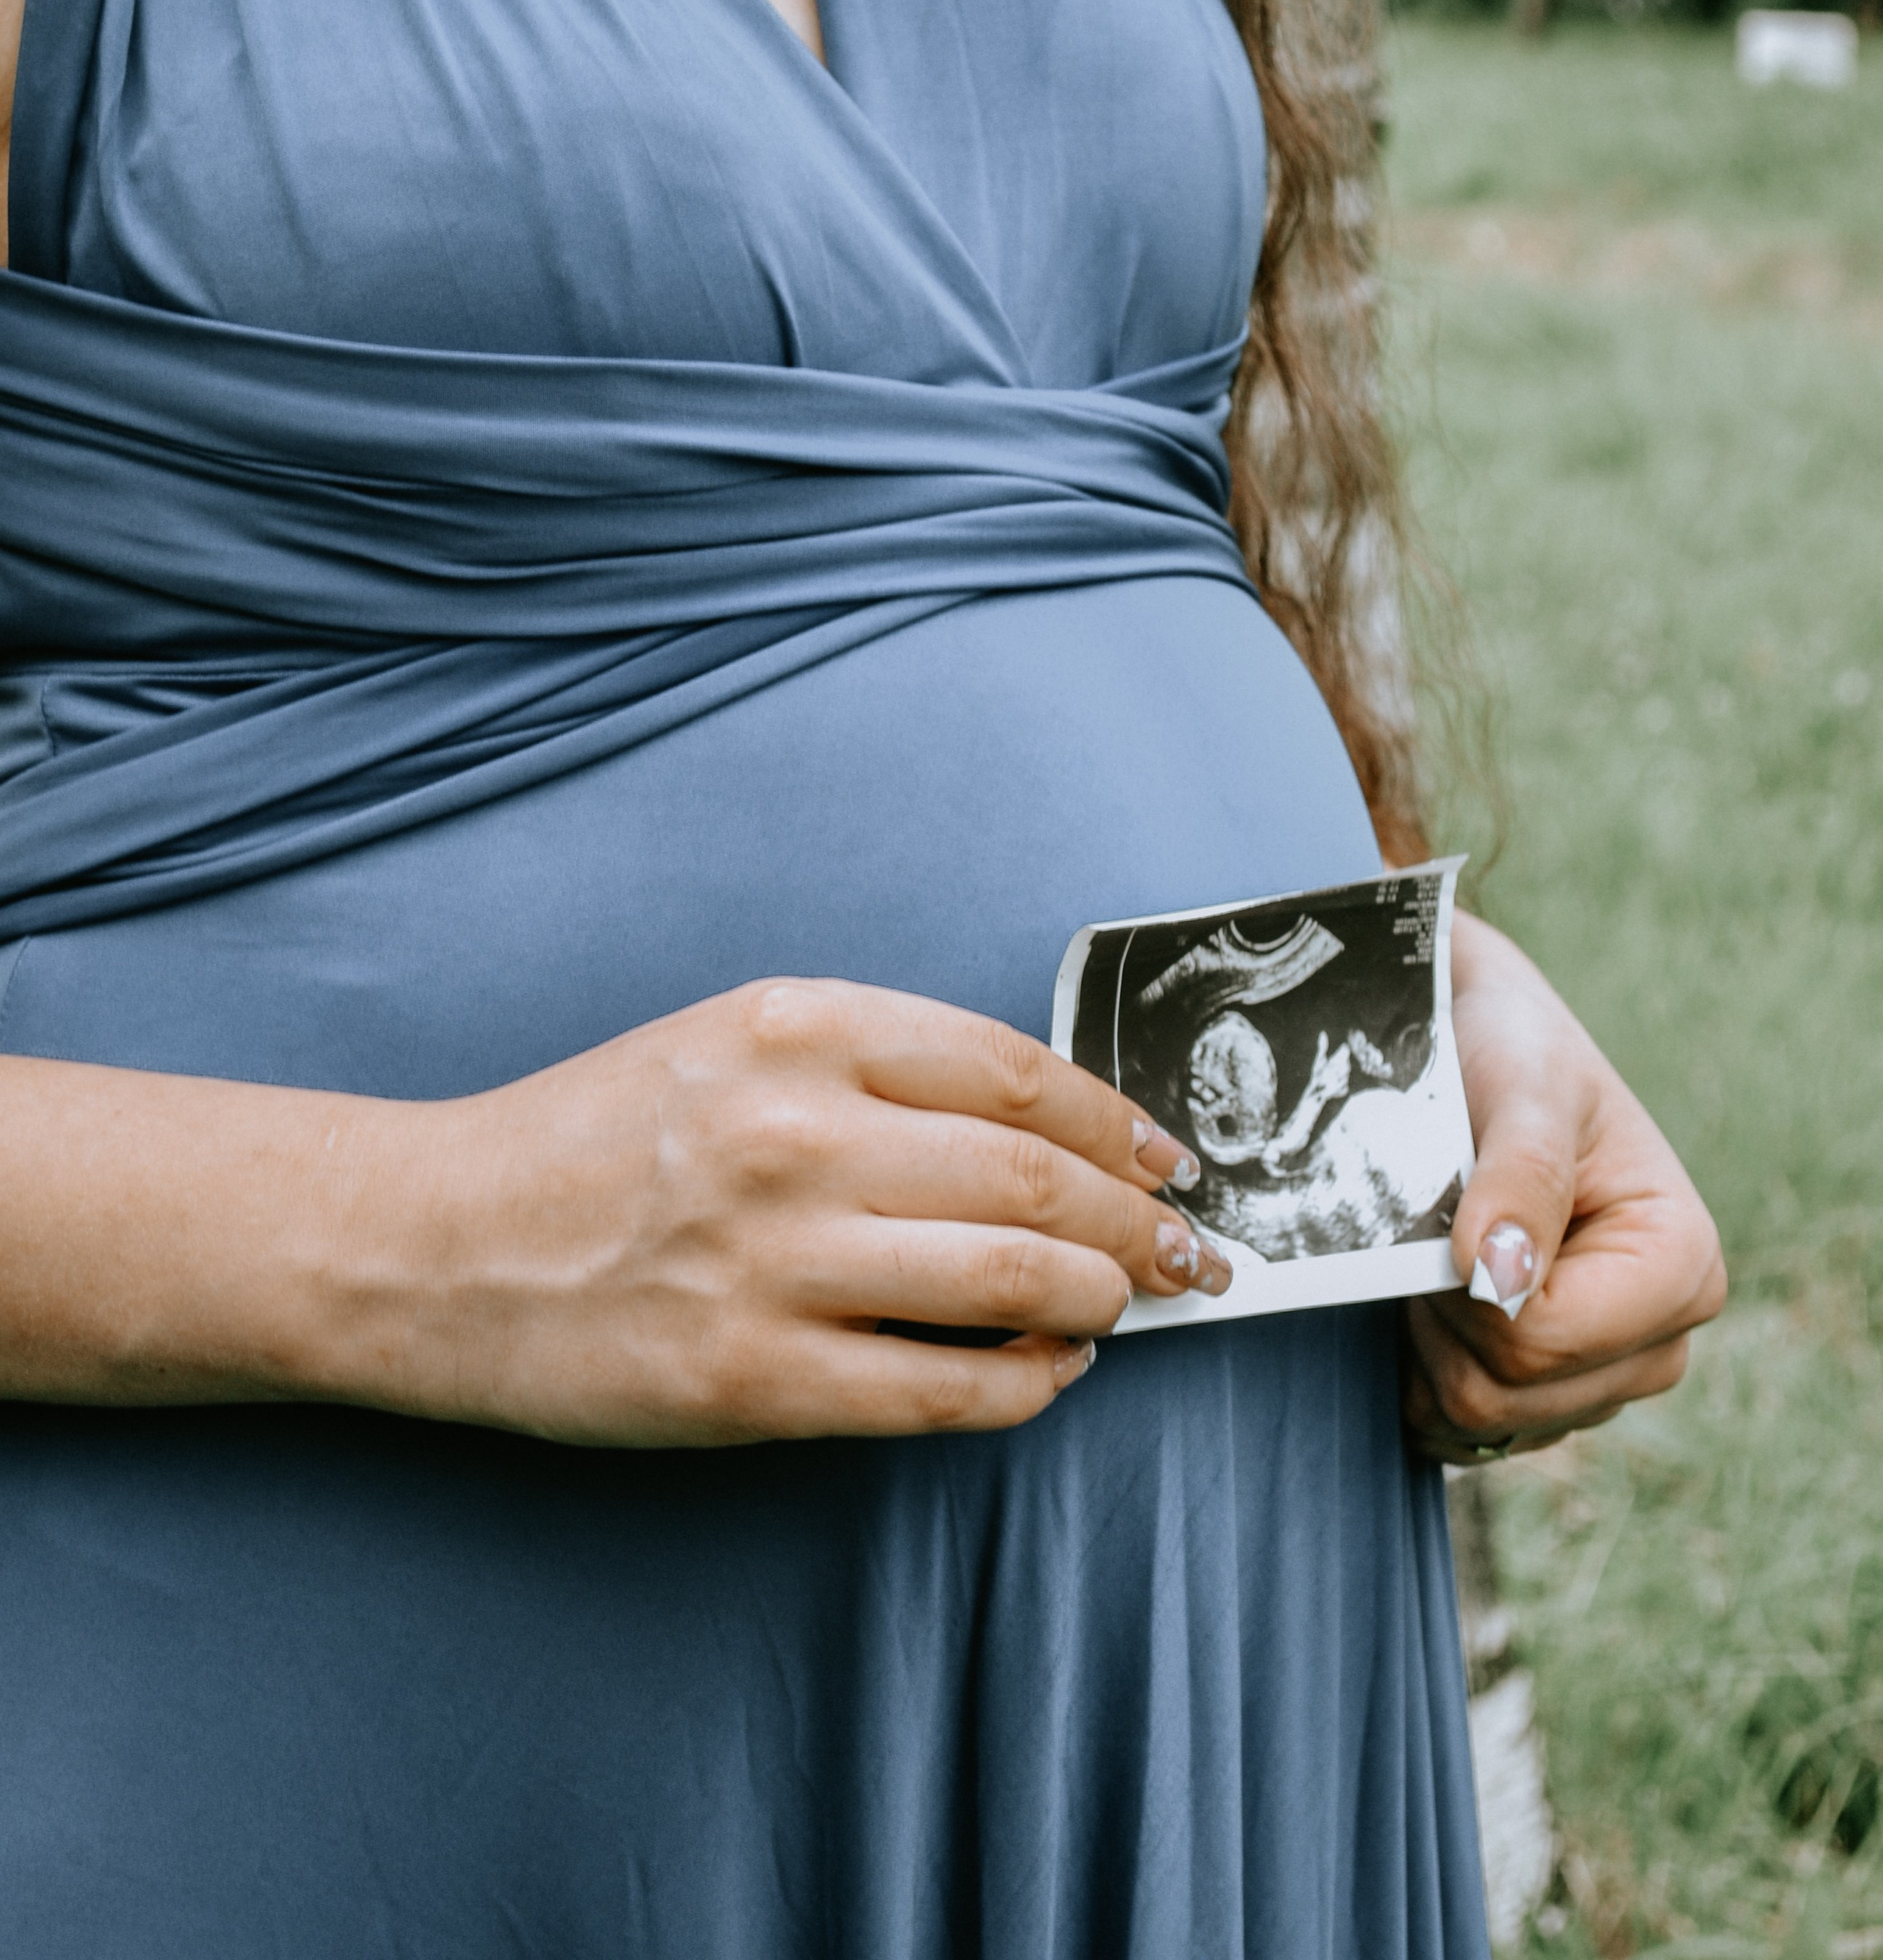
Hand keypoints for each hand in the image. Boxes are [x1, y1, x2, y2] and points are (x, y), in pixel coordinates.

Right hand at [396, 979, 1230, 1449]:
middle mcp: (790, 1133)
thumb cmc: (600, 1137)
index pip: (1009, 1067)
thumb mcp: (732, 1039)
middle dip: (1137, 1218)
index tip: (1166, 1151)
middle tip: (1190, 1248)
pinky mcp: (751, 1380)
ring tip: (1130, 1304)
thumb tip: (1048, 1126)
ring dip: (1100, 1297)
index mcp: (792, 1027)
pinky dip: (1025, 1384)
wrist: (440, 1243)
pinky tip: (1053, 1371)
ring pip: (1007, 1276)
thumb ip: (876, 1063)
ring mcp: (772, 1262)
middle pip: (1029, 1173)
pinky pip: (940, 1389)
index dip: (1113, 1116)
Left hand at [1401, 912, 1725, 1464]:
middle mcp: (1661, 1342)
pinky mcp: (1551, 1399)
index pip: (1543, 1340)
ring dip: (1432, 1338)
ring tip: (1441, 1252)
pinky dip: (1427, 1372)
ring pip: (1481, 1418)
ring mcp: (1606, 1379)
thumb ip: (1520, 1177)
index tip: (1455, 1210)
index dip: (1468, 1287)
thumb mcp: (1525, 1089)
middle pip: (1511, 1392)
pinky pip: (1466, 1434)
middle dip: (1447, 1314)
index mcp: (1682, 1269)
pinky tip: (1433, 1301)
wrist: (1484, 1050)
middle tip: (1440, 1226)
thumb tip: (1501, 1282)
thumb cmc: (1514, 1054)